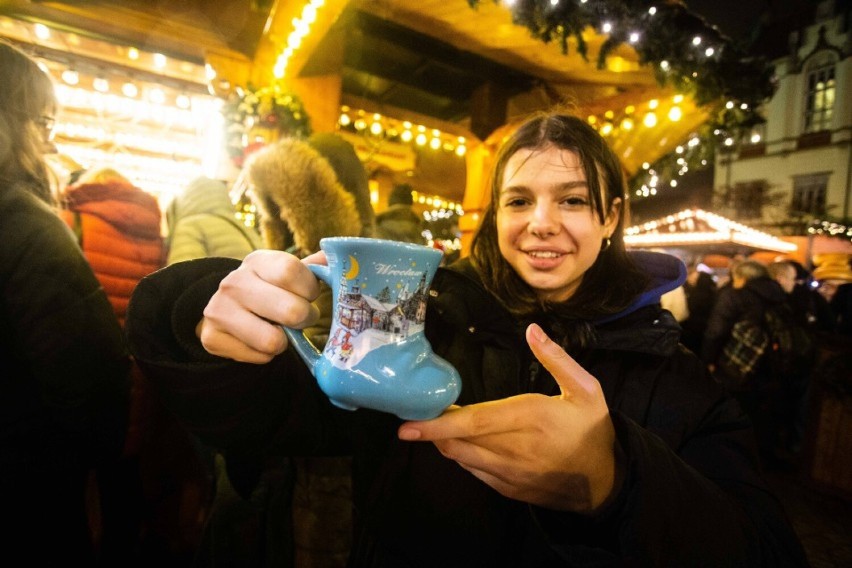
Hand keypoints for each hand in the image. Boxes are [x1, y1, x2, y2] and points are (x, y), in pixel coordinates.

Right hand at [197, 249, 323, 363]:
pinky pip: (259, 357)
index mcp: (257, 261)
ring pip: (274, 341)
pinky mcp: (212, 338)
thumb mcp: (286, 273)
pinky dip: (266, 355)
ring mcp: (218, 310)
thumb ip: (314, 267)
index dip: (310, 289)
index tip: (309, 295)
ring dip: (285, 341)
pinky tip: (259, 340)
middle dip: (304, 319)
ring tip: (279, 330)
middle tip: (299, 318)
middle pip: (291, 311)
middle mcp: (233, 282)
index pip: (292, 271)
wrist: (224, 308)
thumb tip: (343, 257)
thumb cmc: (268, 290)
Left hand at [398, 323, 619, 511]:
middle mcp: (514, 450)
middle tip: (410, 417)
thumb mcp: (587, 390)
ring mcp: (509, 474)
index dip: (439, 423)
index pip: (475, 422)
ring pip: (461, 457)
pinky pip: (473, 470)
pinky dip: (461, 454)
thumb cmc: (593, 430)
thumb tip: (532, 330)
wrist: (606, 482)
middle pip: (459, 441)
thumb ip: (557, 359)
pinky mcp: (507, 488)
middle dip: (431, 430)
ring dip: (443, 442)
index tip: (409, 422)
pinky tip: (459, 440)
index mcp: (531, 419)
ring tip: (433, 423)